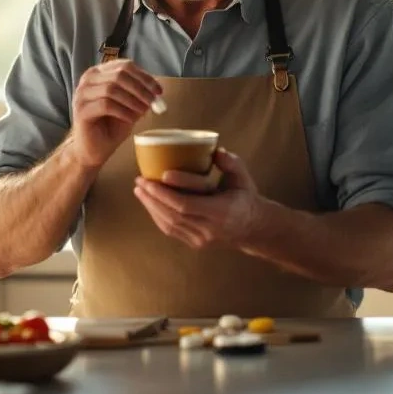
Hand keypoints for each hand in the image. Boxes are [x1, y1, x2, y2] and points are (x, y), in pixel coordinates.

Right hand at [68, 59, 161, 170]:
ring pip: (111, 89)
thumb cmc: (111, 126)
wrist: (94, 149)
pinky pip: (106, 105)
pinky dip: (123, 111)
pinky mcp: (81, 110)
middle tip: (153, 101)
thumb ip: (140, 95)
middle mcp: (88, 80)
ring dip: (132, 101)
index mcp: (100, 73)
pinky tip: (131, 120)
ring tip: (143, 112)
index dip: (144, 77)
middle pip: (119, 75)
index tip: (159, 91)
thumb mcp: (130, 107)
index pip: (124, 66)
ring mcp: (82, 94)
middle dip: (140, 88)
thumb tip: (156, 89)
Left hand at [133, 149, 264, 249]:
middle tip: (140, 180)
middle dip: (153, 196)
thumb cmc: (245, 198)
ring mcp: (201, 239)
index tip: (157, 175)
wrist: (252, 228)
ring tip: (140, 190)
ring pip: (169, 223)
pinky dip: (157, 216)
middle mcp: (209, 228)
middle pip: (173, 214)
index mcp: (222, 211)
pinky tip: (149, 203)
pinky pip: (171, 230)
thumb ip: (232, 163)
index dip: (169, 191)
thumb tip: (216, 151)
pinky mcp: (195, 243)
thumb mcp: (244, 178)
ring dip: (151, 206)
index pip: (187, 204)